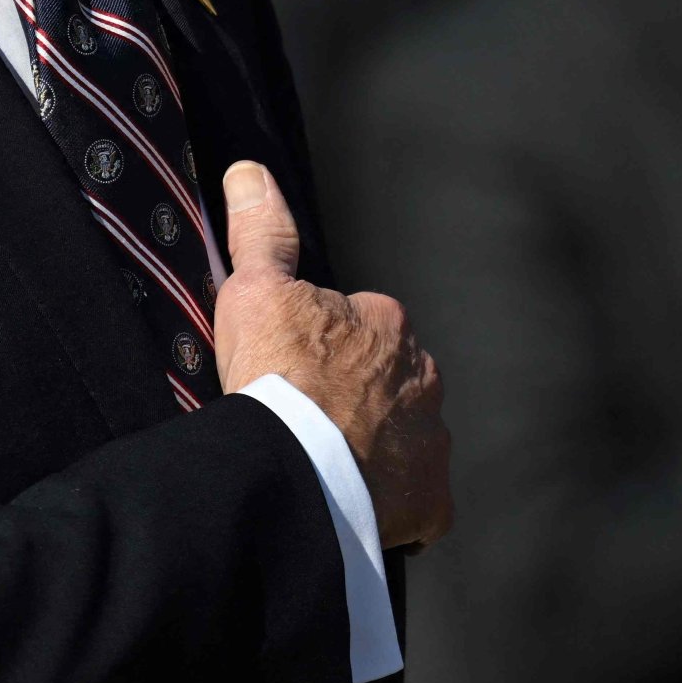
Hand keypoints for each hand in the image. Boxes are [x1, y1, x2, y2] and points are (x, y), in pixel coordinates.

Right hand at [211, 161, 451, 548]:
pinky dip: (393, 506)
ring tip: (324, 472)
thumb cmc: (276, 377)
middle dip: (356, 402)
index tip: (290, 377)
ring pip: (403, 441)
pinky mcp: (431, 500)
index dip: (321, 353)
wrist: (295, 471)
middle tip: (306, 428)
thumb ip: (262, 234)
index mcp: (390, 325)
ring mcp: (432, 441)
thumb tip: (250, 172)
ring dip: (373, 452)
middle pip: (387, 386)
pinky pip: (417, 502)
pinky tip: (354, 510)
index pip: (359, 332)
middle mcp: (424, 378)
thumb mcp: (255, 292)